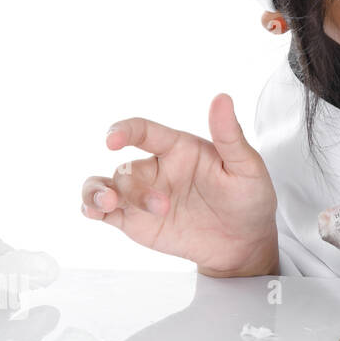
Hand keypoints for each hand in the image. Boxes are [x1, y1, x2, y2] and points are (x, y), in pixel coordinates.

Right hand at [80, 93, 278, 275]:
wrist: (245, 242)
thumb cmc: (249, 199)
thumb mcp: (247, 167)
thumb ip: (230, 135)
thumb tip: (222, 98)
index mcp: (178, 149)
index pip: (143, 131)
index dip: (124, 130)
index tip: (112, 139)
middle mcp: (156, 169)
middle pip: (126, 168)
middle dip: (136, 189)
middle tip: (164, 208)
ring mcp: (141, 195)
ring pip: (104, 185)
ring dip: (98, 193)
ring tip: (107, 206)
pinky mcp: (134, 221)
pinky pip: (101, 211)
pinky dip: (90, 209)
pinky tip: (95, 213)